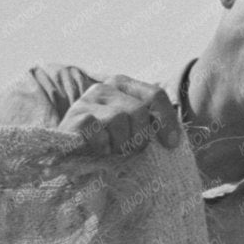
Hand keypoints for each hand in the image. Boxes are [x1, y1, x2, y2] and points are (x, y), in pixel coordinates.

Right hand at [58, 75, 182, 155]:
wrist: (66, 158)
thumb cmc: (105, 145)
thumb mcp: (131, 131)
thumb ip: (149, 124)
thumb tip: (176, 137)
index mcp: (123, 85)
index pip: (155, 95)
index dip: (167, 120)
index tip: (171, 145)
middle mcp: (104, 87)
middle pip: (139, 109)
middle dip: (139, 136)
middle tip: (130, 150)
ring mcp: (87, 100)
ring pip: (120, 118)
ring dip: (120, 143)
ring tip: (113, 151)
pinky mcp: (75, 116)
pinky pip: (99, 128)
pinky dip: (103, 145)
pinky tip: (99, 150)